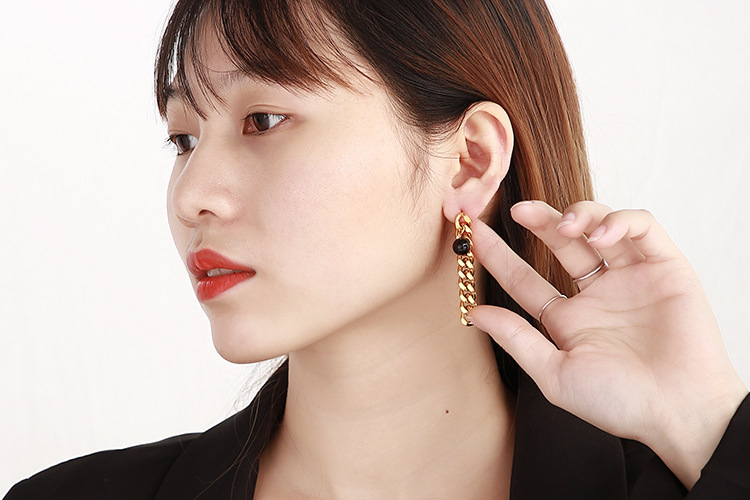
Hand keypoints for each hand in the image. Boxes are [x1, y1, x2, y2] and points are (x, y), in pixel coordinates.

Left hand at [467, 200, 747, 487]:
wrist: (680, 412)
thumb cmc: (620, 403)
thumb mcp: (556, 374)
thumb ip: (517, 340)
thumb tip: (475, 313)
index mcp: (568, 319)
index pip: (525, 278)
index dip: (499, 256)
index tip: (473, 235)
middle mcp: (597, 294)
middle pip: (561, 243)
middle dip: (539, 221)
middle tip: (519, 209)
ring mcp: (630, 277)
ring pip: (600, 226)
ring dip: (580, 215)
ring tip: (567, 227)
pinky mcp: (666, 267)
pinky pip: (643, 228)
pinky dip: (621, 221)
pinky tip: (602, 236)